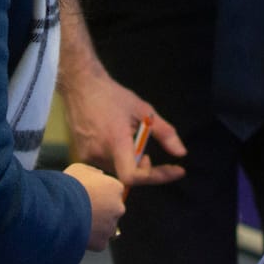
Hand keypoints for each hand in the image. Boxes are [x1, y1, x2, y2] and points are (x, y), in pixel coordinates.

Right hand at [59, 65, 185, 190]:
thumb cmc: (113, 96)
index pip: (133, 176)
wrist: (81, 87)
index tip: (176, 170)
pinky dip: (115, 160)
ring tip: (128, 142)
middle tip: (147, 153)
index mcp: (116, 141)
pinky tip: (114, 142)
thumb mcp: (144, 110)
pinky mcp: (81, 155)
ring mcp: (88, 156)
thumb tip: (181, 153)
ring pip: (115, 172)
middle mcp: (99, 153)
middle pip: (127, 176)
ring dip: (128, 164)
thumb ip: (164, 133)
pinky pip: (104, 166)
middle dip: (143, 169)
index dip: (156, 177)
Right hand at [64, 163, 124, 251]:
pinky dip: (89, 238)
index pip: (113, 191)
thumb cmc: (68, 186)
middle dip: (100, 210)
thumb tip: (99, 175)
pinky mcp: (103, 242)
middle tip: (81, 209)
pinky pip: (98, 240)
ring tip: (76, 221)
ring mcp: (111, 226)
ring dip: (95, 225)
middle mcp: (118, 207)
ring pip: (105, 226)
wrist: (59, 210)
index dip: (99, 192)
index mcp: (116, 188)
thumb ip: (93, 172)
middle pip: (111, 209)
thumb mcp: (79, 169)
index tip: (86, 194)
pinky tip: (77, 231)